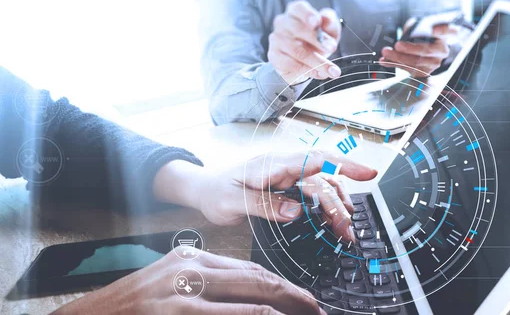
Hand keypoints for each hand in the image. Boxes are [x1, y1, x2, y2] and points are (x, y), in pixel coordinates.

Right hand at [54, 248, 325, 314]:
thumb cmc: (133, 306)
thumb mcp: (171, 284)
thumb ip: (208, 286)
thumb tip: (250, 300)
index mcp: (192, 258)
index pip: (249, 268)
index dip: (281, 284)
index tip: (302, 297)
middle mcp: (192, 268)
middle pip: (257, 278)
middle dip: (294, 295)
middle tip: (316, 309)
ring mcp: (185, 292)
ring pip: (252, 298)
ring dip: (285, 310)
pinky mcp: (178, 311)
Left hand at [153, 152, 377, 241]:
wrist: (204, 188)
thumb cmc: (215, 192)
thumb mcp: (232, 201)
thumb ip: (263, 205)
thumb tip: (296, 211)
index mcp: (272, 164)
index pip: (314, 160)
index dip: (343, 165)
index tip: (366, 173)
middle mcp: (284, 167)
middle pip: (322, 179)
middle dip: (340, 202)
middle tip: (348, 230)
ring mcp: (286, 175)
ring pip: (322, 186)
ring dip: (337, 205)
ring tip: (346, 228)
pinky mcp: (286, 185)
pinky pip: (313, 193)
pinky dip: (326, 205)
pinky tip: (333, 218)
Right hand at [267, 0, 341, 84]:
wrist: (303, 62)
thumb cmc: (317, 41)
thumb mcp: (329, 31)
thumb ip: (330, 22)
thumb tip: (326, 19)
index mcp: (296, 11)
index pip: (299, 8)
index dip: (308, 15)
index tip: (317, 23)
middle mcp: (283, 22)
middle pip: (298, 30)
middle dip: (318, 41)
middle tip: (332, 48)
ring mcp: (276, 39)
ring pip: (297, 51)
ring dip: (317, 62)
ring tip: (332, 70)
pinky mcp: (274, 56)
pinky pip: (291, 64)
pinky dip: (308, 71)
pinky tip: (319, 74)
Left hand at [379, 18, 449, 76]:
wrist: (423, 48)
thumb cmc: (421, 34)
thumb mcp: (419, 26)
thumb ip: (415, 26)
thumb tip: (406, 33)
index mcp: (444, 35)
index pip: (449, 31)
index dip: (442, 30)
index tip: (434, 29)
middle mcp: (442, 50)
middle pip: (427, 50)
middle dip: (410, 48)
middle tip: (397, 45)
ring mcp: (435, 63)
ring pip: (416, 62)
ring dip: (398, 58)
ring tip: (386, 52)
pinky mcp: (424, 71)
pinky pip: (408, 69)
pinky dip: (394, 64)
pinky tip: (385, 61)